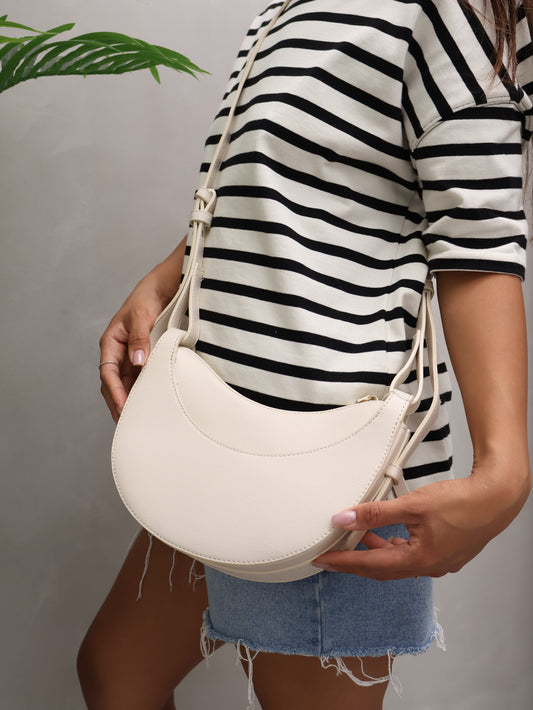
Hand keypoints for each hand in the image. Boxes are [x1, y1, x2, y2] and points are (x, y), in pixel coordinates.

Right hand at [99, 281, 164, 421]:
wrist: (161, 288)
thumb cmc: (147, 299)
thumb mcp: (142, 316)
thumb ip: (139, 338)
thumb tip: (138, 362)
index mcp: (111, 342)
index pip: (108, 373)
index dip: (115, 392)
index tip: (123, 407)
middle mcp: (118, 352)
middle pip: (113, 384)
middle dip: (118, 403)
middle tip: (128, 423)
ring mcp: (130, 357)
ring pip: (126, 384)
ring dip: (130, 400)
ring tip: (138, 420)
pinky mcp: (143, 358)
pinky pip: (140, 379)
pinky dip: (142, 391)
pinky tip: (150, 403)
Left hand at [312, 463, 529, 579]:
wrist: (497, 498)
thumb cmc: (462, 503)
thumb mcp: (412, 505)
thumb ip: (376, 514)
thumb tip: (344, 519)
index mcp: (418, 561)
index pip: (369, 564)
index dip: (343, 561)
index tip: (322, 560)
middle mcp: (428, 568)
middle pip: (382, 569)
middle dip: (355, 562)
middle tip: (332, 556)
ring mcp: (439, 563)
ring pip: (397, 563)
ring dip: (376, 553)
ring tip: (357, 538)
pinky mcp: (446, 554)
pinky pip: (412, 556)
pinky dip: (395, 547)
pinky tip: (390, 535)